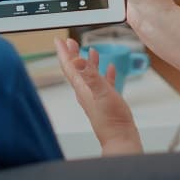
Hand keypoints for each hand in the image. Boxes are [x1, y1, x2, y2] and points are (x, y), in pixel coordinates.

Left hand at [54, 38, 142, 155]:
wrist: (120, 138)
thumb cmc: (112, 120)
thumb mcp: (102, 93)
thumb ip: (91, 76)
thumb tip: (78, 61)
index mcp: (83, 88)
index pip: (69, 66)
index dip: (64, 52)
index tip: (59, 40)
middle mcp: (86, 92)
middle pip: (76, 69)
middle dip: (73, 54)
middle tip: (71, 42)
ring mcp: (96, 97)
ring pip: (90, 75)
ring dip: (88, 62)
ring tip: (91, 50)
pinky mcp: (106, 102)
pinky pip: (104, 84)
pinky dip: (105, 74)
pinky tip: (110, 69)